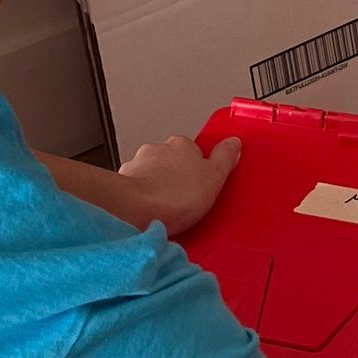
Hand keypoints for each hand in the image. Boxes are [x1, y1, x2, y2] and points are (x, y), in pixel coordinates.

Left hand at [116, 133, 241, 237]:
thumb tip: (232, 143)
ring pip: (154, 175)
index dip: (201, 169)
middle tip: (188, 200)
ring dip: (160, 188)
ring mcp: (139, 165)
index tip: (205, 184)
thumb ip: (224, 157)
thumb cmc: (172, 196)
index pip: (196, 150)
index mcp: (182, 144)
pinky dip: (144, 199)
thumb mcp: (214, 178)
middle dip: (179, 179)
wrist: (135, 210)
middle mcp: (158, 149)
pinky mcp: (125, 184)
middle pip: (173, 162)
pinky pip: (139, 189)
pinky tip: (153, 214)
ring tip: (170, 211)